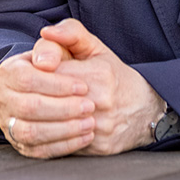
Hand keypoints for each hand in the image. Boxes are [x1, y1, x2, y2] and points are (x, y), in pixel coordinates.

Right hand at [0, 39, 95, 158]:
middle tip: (90, 107)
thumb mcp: (79, 46)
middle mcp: (3, 97)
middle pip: (28, 106)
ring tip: (90, 123)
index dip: (56, 84)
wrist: (82, 96)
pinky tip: (85, 137)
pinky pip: (38, 151)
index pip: (26, 78)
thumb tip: (48, 35)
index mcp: (11, 69)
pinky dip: (63, 146)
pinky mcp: (21, 145)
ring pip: (30, 132)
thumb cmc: (80, 68)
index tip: (83, 87)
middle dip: (62, 108)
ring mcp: (9, 123)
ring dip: (62, 129)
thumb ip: (69, 32)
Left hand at [40, 18, 165, 155]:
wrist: (146, 110)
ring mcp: (100, 128)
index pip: (48, 73)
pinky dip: (52, 136)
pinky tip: (51, 127)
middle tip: (33, 93)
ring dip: (39, 119)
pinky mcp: (100, 148)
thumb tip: (46, 31)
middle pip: (45, 102)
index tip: (39, 73)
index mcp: (97, 74)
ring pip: (51, 127)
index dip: (37, 73)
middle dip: (34, 97)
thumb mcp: (95, 48)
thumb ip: (70, 33)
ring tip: (38, 111)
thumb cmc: (113, 75)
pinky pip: (63, 145)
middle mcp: (100, 103)